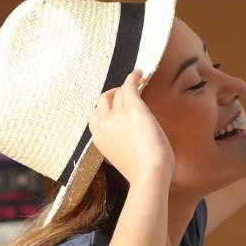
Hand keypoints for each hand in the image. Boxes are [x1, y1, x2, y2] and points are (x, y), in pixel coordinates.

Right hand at [88, 70, 173, 186]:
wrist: (149, 173)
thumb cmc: (141, 172)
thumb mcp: (120, 159)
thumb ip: (116, 146)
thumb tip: (123, 139)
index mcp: (98, 139)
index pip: (95, 117)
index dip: (105, 110)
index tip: (114, 108)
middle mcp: (103, 124)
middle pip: (103, 101)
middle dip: (112, 96)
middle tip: (125, 95)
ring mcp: (116, 114)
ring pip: (117, 93)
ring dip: (125, 87)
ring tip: (136, 83)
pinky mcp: (133, 107)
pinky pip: (129, 86)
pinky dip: (133, 77)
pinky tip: (139, 73)